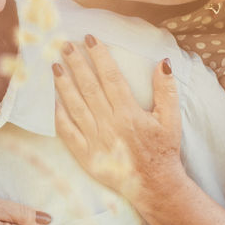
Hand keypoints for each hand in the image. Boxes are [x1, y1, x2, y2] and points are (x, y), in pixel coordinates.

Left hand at [54, 34, 185, 211]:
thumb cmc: (163, 151)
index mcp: (130, 113)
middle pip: (89, 87)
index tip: (90, 38)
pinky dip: (59, 116)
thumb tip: (163, 62)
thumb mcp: (172, 120)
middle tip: (64, 44)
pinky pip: (68, 133)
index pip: (111, 77)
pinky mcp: (86, 156)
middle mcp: (110, 124)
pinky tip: (53, 100)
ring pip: (75, 107)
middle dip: (76, 63)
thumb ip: (166, 90)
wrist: (154, 185)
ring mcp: (95, 141)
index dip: (100, 56)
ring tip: (55, 66)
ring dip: (64, 85)